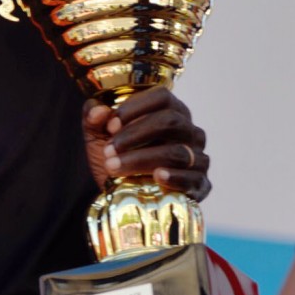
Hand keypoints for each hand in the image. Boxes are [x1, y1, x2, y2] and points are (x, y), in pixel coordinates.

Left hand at [83, 86, 209, 200]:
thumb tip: (98, 111)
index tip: (110, 124)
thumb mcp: (98, 136)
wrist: (123, 196)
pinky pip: (194, 178)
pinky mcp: (200, 184)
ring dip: (142, 159)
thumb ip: (93, 118)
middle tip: (109, 150)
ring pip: (177, 152)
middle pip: (170, 121)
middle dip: (136, 134)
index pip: (162, 97)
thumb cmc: (117, 157)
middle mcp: (189, 130)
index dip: (136, 107)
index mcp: (170, 111)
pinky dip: (176, 177)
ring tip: (114, 167)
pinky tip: (157, 177)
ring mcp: (197, 157)